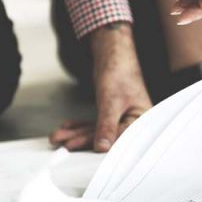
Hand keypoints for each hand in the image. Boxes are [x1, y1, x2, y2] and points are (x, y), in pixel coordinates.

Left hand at [49, 23, 151, 151]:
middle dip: (81, 138)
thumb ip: (106, 126)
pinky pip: (95, 124)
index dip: (100, 143)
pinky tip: (68, 128)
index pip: (120, 138)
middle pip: (106, 136)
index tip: (77, 146)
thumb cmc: (120, 72)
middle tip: (62, 141)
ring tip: (59, 136)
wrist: (115, 53)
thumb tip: (102, 147)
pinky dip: (81, 126)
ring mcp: (122, 118)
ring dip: (77, 133)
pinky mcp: (112, 113)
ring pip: (98, 131)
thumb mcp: (111, 101)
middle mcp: (134, 121)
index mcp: (142, 119)